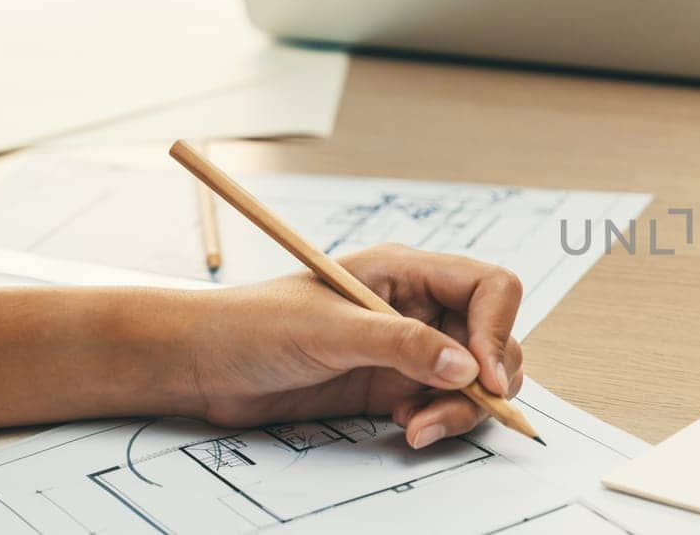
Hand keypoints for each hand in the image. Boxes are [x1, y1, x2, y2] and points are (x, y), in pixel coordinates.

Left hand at [181, 244, 523, 448]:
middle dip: (487, 378)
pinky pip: (444, 405)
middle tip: (458, 408)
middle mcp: (419, 308)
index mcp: (407, 272)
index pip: (489, 288)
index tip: (484, 374)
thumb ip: (402, 345)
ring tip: (419, 427)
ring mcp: (410, 350)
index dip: (497, 328)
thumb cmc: (252, 326)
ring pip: (475, 379)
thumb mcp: (328, 330)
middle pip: (493, 338)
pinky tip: (405, 428)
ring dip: (461, 408)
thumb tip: (467, 367)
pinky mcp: (395, 387)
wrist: (202, 367)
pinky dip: (439, 422)